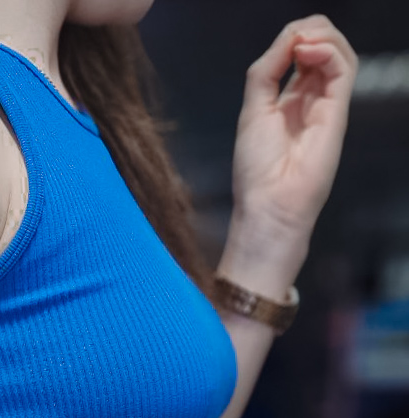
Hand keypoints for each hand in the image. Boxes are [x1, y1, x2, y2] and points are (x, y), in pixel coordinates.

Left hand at [232, 14, 358, 240]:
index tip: (281, 45)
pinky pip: (344, 69)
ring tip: (302, 44)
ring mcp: (326, 106)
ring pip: (339, 54)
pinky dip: (329, 51)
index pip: (299, 55)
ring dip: (322, 36)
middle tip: (294, 39)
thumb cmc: (256, 170)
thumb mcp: (253, 110)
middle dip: (309, 31)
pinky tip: (309, 53)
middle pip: (323, 48)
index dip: (292, 39)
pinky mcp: (338, 112)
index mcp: (287, 101)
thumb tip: (290, 38)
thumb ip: (266, 71)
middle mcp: (310, 101)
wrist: (269, 204)